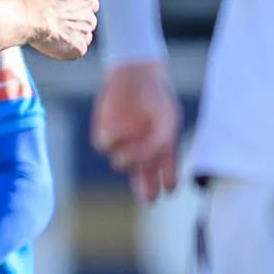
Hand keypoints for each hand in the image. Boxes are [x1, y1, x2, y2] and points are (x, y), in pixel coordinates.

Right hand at [26, 0, 99, 61]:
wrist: (33, 18)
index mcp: (89, 1)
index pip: (90, 5)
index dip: (76, 7)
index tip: (63, 9)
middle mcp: (91, 19)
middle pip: (86, 23)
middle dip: (75, 22)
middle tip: (57, 22)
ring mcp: (85, 35)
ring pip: (82, 37)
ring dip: (72, 36)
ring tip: (54, 32)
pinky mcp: (78, 50)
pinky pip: (76, 51)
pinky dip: (67, 49)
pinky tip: (55, 42)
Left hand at [92, 58, 182, 201]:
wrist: (134, 75)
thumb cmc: (156, 97)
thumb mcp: (168, 118)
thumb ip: (162, 143)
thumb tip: (146, 162)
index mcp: (162, 147)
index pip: (167, 172)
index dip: (168, 181)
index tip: (169, 188)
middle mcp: (142, 149)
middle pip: (143, 179)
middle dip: (146, 191)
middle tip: (149, 199)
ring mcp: (123, 144)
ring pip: (122, 164)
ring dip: (129, 160)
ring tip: (131, 154)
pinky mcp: (105, 134)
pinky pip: (105, 147)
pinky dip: (112, 143)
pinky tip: (121, 130)